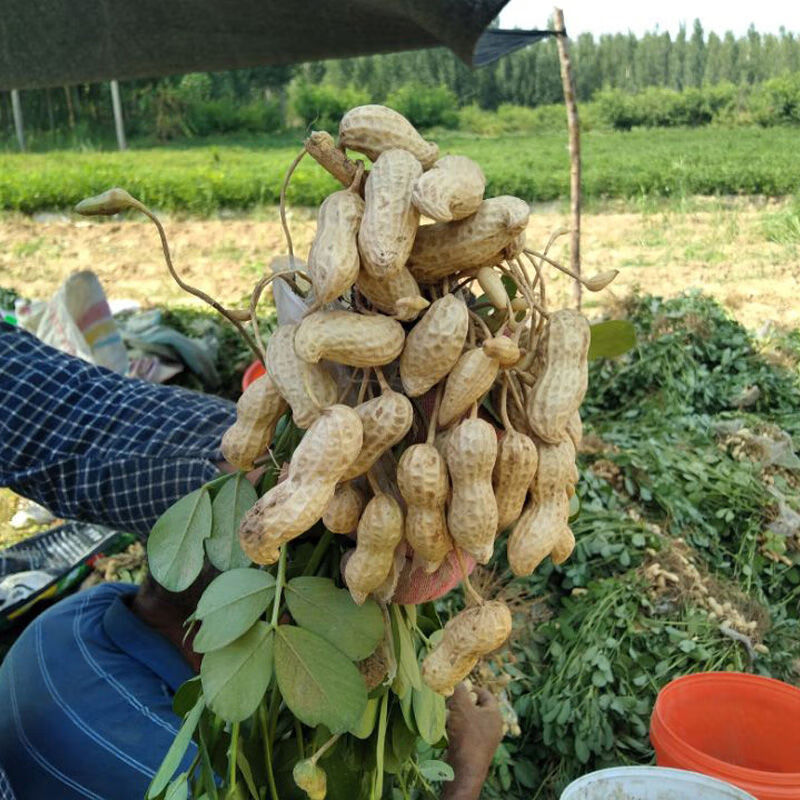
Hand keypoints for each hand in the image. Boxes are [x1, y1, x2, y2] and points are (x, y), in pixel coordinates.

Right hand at [443, 683, 503, 799]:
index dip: (472, 688)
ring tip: (446, 715)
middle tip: (449, 702)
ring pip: (469, 720)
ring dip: (456, 716)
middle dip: (461, 703)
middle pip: (476, 707)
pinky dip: (456, 729)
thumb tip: (458, 679)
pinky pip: (466, 733)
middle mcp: (493, 726)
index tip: (458, 688)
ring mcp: (485, 739)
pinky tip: (446, 730)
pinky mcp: (475, 749)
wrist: (465, 769)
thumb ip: (460, 690)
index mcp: (495, 714)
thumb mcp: (462, 706)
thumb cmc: (467, 734)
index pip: (485, 694)